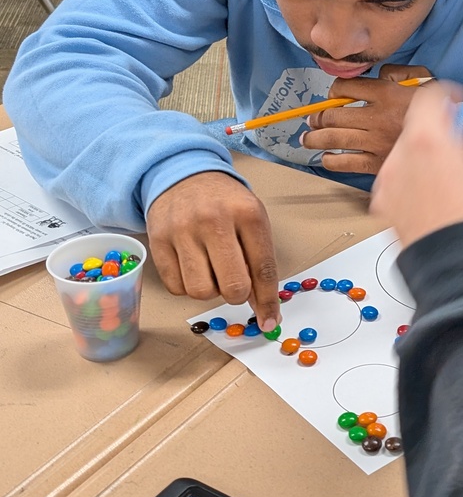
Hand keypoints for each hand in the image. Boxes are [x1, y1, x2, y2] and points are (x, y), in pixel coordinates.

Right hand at [146, 172, 280, 330]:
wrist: (183, 175)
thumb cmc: (226, 203)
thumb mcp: (252, 221)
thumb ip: (260, 261)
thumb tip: (265, 308)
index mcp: (248, 214)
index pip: (263, 269)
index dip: (268, 302)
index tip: (270, 321)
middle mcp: (215, 221)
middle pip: (233, 287)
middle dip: (238, 295)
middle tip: (236, 284)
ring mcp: (183, 231)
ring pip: (201, 292)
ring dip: (211, 291)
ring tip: (212, 270)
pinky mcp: (158, 241)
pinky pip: (176, 288)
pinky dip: (187, 286)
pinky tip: (193, 266)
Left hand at [302, 64, 433, 173]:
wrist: (457, 146)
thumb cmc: (443, 111)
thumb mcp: (427, 80)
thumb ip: (401, 72)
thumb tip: (381, 74)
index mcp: (387, 94)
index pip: (346, 88)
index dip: (334, 91)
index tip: (332, 96)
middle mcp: (377, 118)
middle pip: (333, 115)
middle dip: (317, 117)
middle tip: (311, 119)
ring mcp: (375, 143)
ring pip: (333, 138)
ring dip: (314, 137)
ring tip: (307, 138)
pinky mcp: (377, 165)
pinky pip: (345, 163)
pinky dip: (331, 160)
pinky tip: (327, 157)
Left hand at [370, 83, 462, 247]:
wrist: (462, 273)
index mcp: (427, 141)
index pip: (429, 96)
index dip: (447, 92)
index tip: (459, 98)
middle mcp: (399, 159)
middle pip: (416, 128)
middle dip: (439, 130)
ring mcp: (388, 186)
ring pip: (406, 156)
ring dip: (426, 156)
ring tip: (454, 174)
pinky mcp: (385, 211)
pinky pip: (398, 183)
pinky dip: (414, 181)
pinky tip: (438, 196)